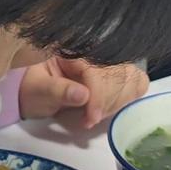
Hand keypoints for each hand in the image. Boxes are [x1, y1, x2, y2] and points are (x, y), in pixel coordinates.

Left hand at [19, 58, 148, 127]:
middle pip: (122, 75)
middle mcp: (97, 51)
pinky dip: (128, 98)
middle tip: (88, 119)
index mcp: (75, 50)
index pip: (100, 70)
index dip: (99, 96)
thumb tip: (83, 95)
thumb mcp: (38, 90)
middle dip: (108, 102)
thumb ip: (59, 90)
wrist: (33, 90)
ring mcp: (109, 61)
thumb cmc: (33, 88)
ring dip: (118, 102)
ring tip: (96, 113)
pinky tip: (109, 108)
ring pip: (133, 79)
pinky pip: (137, 82)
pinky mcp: (117, 73)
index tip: (90, 119)